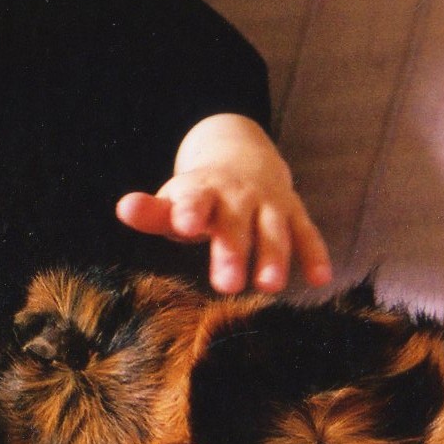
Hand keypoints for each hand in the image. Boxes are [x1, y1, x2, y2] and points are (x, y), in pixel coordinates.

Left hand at [116, 114, 332, 293]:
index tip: (184, 225)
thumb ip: (153, 212)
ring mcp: (269, 204)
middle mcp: (238, 196)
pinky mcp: (294, 214)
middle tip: (226, 285)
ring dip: (273, 257)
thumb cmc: (200, 196)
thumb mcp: (175, 200)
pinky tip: (320, 279)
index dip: (189, 211)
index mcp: (202, 191)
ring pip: (273, 230)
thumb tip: (123, 209)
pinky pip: (307, 233)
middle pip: (235, 224)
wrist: (242, 157)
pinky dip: (315, 254)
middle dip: (231, 252)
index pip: (194, 199)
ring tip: (269, 286)